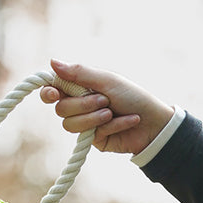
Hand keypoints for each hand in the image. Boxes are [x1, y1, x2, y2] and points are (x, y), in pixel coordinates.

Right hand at [40, 60, 174, 155]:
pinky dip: (111, 126)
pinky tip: (126, 121)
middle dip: (83, 105)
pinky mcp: (93, 140)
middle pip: (61, 109)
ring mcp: (85, 124)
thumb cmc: (132, 97)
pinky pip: (89, 135)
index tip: (54, 94)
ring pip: (70, 125)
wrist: (153, 123)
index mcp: (80, 87)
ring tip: (112, 113)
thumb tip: (52, 62)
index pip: (54, 90)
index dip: (49, 93)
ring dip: (94, 117)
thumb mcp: (106, 81)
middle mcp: (79, 106)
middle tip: (104, 100)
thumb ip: (79, 73)